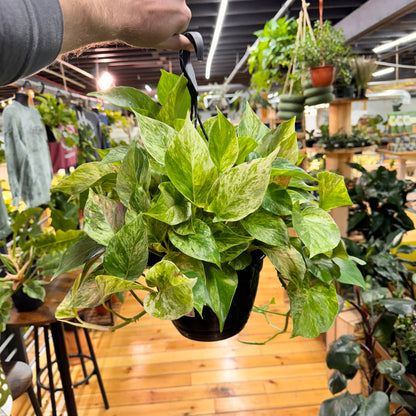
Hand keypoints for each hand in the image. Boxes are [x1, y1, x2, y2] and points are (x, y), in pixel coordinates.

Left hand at [59, 0, 192, 52]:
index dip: (169, 28)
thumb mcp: (160, 42)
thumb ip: (179, 43)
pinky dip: (148, 0)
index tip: (157, 29)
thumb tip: (191, 46)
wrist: (113, 12)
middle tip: (148, 20)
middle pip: (175, 7)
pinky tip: (140, 3)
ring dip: (157, 4)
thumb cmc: (135, 28)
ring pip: (166, 0)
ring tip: (142, 10)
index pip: (182, 23)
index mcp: (183, 16)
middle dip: (164, 13)